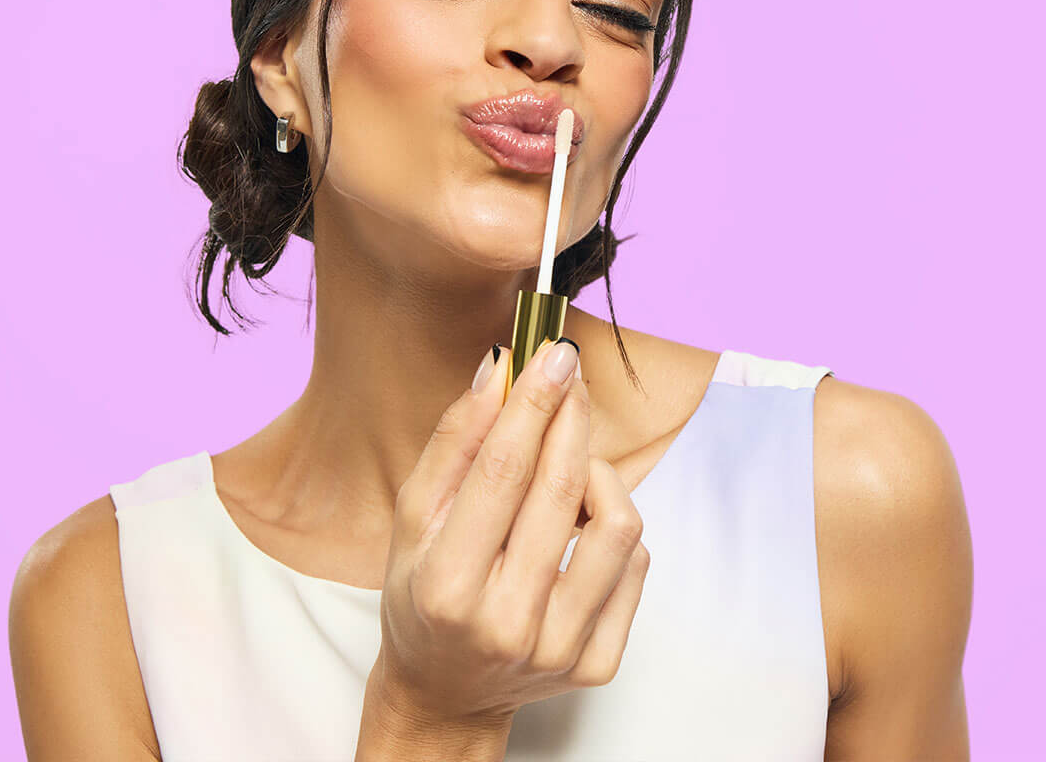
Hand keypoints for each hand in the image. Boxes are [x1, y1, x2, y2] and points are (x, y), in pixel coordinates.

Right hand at [374, 337, 650, 727]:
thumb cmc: (421, 595)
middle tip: (566, 377)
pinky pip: (635, 564)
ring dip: (596, 473)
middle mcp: (507, 623)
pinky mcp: (598, 664)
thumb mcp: (412, 518)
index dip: (533, 403)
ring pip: (617, 525)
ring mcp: (560, 650)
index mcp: (448, 584)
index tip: (552, 356)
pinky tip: (579, 522)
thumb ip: (455, 441)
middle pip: (562, 489)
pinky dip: (611, 524)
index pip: (503, 471)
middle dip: (571, 416)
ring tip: (566, 465)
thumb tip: (499, 368)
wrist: (446, 692)